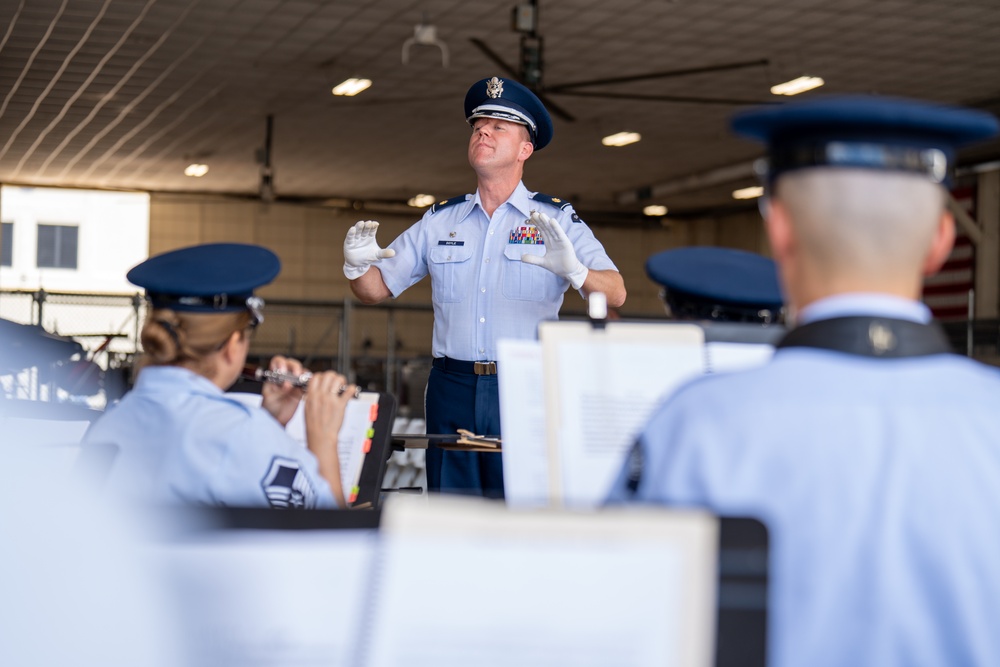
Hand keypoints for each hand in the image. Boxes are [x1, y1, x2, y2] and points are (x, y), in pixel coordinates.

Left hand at [261, 355, 305, 426]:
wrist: (276, 419)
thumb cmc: (269, 408)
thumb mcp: (267, 396)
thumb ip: (275, 388)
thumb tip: (286, 384)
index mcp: (274, 375)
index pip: (277, 362)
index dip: (281, 363)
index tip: (282, 370)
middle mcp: (285, 376)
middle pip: (292, 364)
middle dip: (295, 367)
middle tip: (295, 375)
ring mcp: (294, 382)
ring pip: (302, 372)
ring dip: (303, 374)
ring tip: (301, 382)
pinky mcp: (301, 390)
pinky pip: (307, 383)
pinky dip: (309, 383)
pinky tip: (307, 386)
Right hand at [303, 371, 356, 506]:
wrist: (320, 438)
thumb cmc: (314, 426)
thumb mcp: (308, 408)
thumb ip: (313, 397)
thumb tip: (318, 390)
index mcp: (311, 396)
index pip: (316, 376)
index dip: (322, 376)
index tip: (325, 380)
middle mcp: (320, 396)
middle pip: (328, 375)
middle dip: (334, 376)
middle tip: (336, 382)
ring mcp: (331, 400)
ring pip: (338, 379)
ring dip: (342, 381)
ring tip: (343, 386)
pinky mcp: (340, 405)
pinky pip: (348, 390)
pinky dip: (352, 389)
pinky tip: (351, 392)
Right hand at [343, 220, 394, 279]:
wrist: (358, 265)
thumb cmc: (368, 257)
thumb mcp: (377, 255)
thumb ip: (384, 253)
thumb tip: (394, 253)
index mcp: (370, 237)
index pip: (372, 230)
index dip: (373, 226)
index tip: (376, 224)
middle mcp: (362, 236)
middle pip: (365, 229)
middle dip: (367, 226)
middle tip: (369, 223)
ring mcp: (355, 239)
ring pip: (357, 232)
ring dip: (359, 227)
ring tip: (361, 223)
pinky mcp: (348, 244)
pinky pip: (350, 237)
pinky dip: (351, 233)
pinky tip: (353, 229)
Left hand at [520, 211, 588, 289]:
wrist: (569, 272)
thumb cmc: (558, 266)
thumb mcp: (542, 262)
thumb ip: (533, 259)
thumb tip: (521, 257)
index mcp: (549, 242)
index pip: (542, 231)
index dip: (537, 224)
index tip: (530, 218)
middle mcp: (555, 239)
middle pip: (546, 228)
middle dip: (540, 221)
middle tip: (533, 213)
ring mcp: (560, 241)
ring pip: (552, 229)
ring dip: (547, 222)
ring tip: (541, 214)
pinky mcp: (566, 244)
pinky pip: (560, 234)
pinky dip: (556, 228)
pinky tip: (552, 221)